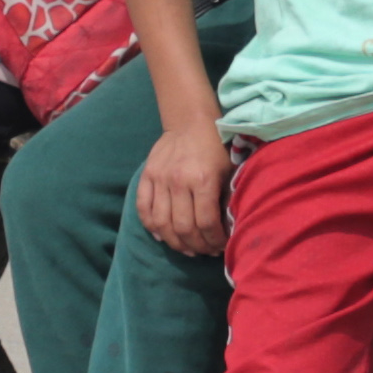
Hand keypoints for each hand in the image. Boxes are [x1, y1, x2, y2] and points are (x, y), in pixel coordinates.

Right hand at [136, 118, 229, 255]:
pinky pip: (143, 209)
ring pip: (162, 224)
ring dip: (175, 243)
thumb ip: (227, 198)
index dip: (214, 241)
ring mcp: (160, 179)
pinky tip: (163, 236)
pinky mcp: (147, 176)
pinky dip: (151, 227)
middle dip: (196, 246)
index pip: (206, 223)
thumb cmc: (216, 147)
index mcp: (203, 180)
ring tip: (187, 249)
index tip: (220, 247)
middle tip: (205, 251)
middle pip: (183, 228)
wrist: (190, 121)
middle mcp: (179, 181)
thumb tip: (228, 229)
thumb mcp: (229, 170)